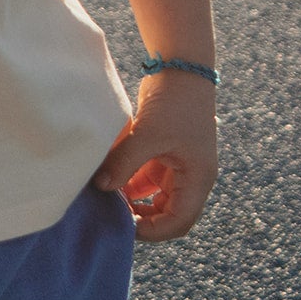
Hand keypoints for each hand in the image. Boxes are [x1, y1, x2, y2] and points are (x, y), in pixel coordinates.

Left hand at [92, 68, 217, 240]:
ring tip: (105, 193)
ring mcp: (176, 163)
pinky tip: (107, 173)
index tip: (124, 226)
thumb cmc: (174, 103)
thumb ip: (125, 162)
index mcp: (198, 179)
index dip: (153, 230)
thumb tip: (102, 188)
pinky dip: (128, 177)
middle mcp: (190, 176)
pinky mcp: (163, 150)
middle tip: (111, 212)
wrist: (180, 69)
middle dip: (140, 215)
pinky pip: (144, 174)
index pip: (179, 221)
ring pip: (152, 193)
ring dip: (131, 196)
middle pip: (167, 212)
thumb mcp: (148, 134)